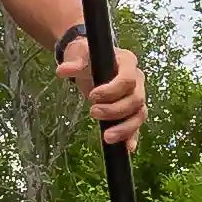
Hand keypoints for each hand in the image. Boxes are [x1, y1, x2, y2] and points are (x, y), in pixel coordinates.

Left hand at [63, 28, 146, 147]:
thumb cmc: (87, 55)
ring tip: (106, 137)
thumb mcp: (78, 53)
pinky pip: (137, 125)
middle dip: (115, 110)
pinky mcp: (131, 111)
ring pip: (139, 114)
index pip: (128, 78)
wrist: (90, 62)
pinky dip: (132, 136)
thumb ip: (73, 62)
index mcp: (127, 62)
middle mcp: (137, 80)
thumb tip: (62, 71)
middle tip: (92, 112)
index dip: (112, 90)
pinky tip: (126, 148)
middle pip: (136, 99)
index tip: (92, 96)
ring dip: (125, 128)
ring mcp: (136, 96)